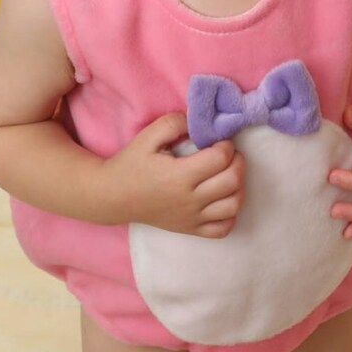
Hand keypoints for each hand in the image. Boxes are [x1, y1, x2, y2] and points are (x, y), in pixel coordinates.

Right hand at [104, 113, 245, 236]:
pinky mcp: (190, 229)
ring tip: (227, 175)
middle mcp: (189, 200)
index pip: (220, 158)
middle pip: (232, 181)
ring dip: (238, 187)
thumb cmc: (131, 165)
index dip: (226, 144)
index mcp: (179, 176)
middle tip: (228, 154)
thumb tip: (200, 122)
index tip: (218, 141)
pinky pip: (223, 228)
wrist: (113, 197)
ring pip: (233, 206)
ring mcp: (191, 218)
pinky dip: (230, 213)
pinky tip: (222, 199)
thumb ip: (174, 123)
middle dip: (238, 162)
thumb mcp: (147, 137)